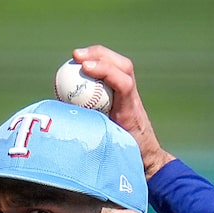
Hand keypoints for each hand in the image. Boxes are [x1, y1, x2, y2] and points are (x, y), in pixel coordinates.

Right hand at [70, 45, 175, 178]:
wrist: (146, 156)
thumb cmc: (126, 156)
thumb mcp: (109, 148)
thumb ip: (93, 135)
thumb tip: (67, 123)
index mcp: (131, 111)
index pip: (124, 84)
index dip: (106, 71)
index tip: (85, 67)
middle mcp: (132, 99)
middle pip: (123, 66)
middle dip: (99, 55)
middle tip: (76, 56)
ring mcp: (131, 94)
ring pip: (119, 66)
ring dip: (99, 56)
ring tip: (77, 56)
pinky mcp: (126, 94)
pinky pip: (113, 74)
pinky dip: (98, 66)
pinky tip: (81, 66)